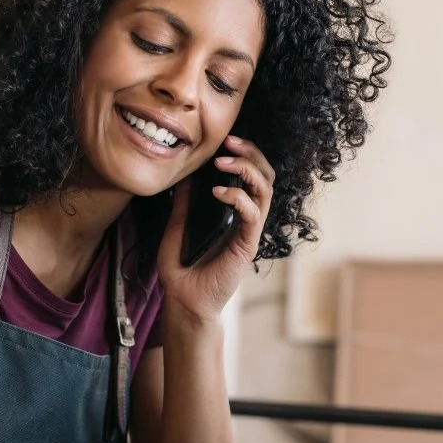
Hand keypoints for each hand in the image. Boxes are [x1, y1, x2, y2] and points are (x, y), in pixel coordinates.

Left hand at [158, 134, 273, 324]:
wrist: (183, 301)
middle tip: (230, 142)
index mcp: (234, 213)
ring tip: (223, 162)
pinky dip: (237, 197)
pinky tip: (217, 192)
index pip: (252, 176)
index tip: (225, 141)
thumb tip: (183, 176)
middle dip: (252, 154)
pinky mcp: (246, 245)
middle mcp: (247, 220)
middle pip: (266, 177)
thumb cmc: (182, 268)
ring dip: (247, 170)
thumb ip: (183, 204)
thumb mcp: (177, 227)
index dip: (244, 155)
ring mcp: (249, 232)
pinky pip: (252, 214)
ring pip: (265, 191)